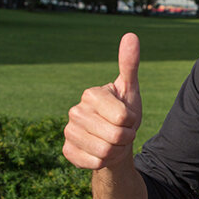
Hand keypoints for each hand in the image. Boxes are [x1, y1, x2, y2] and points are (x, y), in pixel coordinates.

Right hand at [62, 33, 142, 170]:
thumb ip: (130, 64)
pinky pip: (94, 163)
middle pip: (115, 136)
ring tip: (113, 143)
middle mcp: (75, 111)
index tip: (126, 118)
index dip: (131, 122)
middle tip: (121, 132)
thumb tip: (131, 35)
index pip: (123, 117)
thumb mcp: (130, 90)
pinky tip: (102, 154)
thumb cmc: (123, 113)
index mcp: (90, 94)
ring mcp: (69, 132)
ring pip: (105, 152)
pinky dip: (104, 162)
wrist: (113, 141)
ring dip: (116, 151)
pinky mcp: (67, 151)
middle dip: (125, 138)